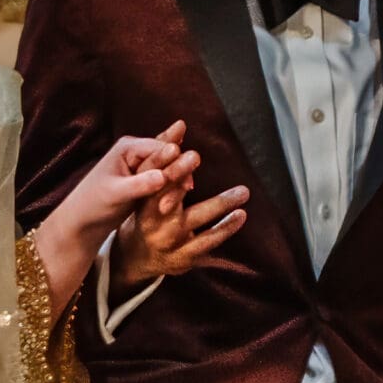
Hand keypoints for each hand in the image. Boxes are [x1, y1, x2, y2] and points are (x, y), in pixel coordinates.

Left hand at [57, 123, 213, 247]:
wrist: (83, 222)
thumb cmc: (93, 204)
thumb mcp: (116, 194)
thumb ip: (140, 184)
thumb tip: (164, 176)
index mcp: (128, 147)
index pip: (161, 148)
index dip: (176, 163)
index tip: (186, 184)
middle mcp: (137, 152)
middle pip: (169, 155)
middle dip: (179, 171)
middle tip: (189, 189)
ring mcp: (142, 167)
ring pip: (170, 168)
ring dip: (177, 182)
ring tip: (182, 196)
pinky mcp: (146, 182)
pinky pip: (166, 181)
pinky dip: (173, 188)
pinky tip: (181, 195)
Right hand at [106, 120, 248, 286]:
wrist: (139, 257)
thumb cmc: (150, 212)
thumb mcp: (149, 189)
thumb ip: (164, 160)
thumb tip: (181, 125)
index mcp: (144, 202)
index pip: (154, 180)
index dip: (165, 164)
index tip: (177, 147)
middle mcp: (155, 222)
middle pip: (169, 196)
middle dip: (181, 175)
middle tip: (196, 156)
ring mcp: (171, 241)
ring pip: (197, 218)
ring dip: (221, 204)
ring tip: (243, 192)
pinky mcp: (186, 256)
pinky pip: (209, 240)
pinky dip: (225, 228)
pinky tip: (240, 215)